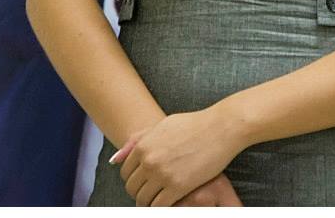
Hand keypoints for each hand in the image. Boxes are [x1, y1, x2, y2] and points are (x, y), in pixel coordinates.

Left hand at [110, 105, 245, 205]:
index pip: (125, 173)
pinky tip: (170, 202)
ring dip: (149, 202)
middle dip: (140, 192)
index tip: (145, 181)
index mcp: (143, 145)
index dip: (134, 179)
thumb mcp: (162, 126)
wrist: (219, 128)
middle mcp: (149, 160)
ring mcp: (162, 174)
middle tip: (152, 192)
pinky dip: (161, 208)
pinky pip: (159, 207)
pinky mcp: (177, 186)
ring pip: (143, 200)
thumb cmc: (193, 125)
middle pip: (132, 188)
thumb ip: (137, 140)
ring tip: (160, 198)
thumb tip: (115, 160)